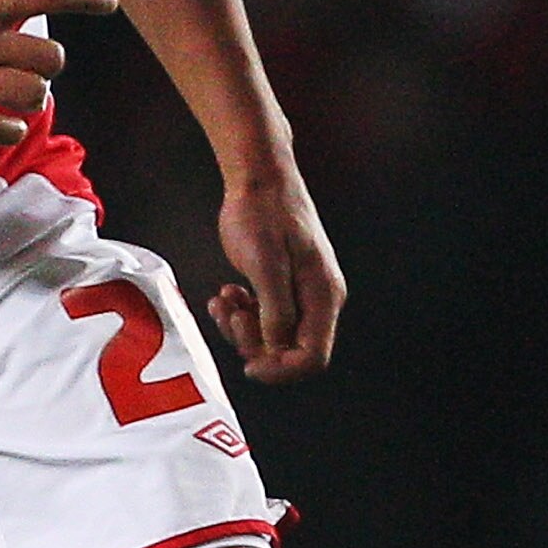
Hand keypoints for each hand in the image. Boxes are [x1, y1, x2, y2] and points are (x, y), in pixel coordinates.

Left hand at [208, 172, 344, 381]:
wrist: (259, 178)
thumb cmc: (264, 213)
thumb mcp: (266, 265)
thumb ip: (274, 311)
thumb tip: (276, 348)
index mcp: (323, 296)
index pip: (312, 357)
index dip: (280, 369)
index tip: (248, 366)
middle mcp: (317, 298)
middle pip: (290, 350)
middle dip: (254, 342)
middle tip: (231, 316)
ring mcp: (300, 292)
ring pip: (271, 335)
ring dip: (241, 326)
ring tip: (224, 299)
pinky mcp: (281, 284)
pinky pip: (263, 316)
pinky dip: (241, 312)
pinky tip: (228, 292)